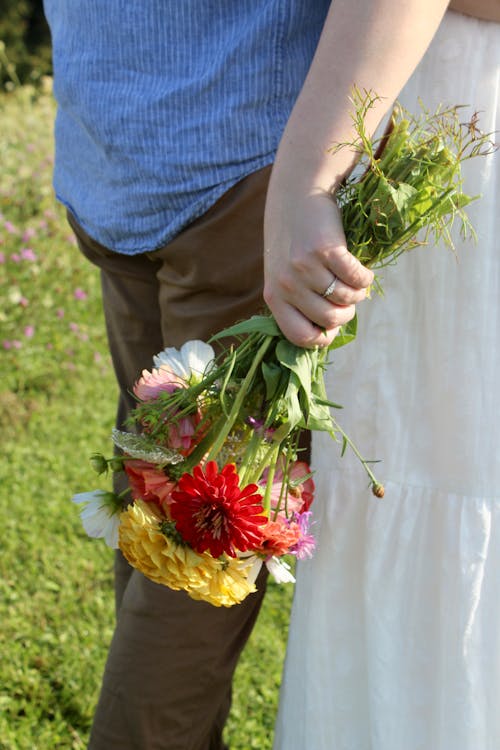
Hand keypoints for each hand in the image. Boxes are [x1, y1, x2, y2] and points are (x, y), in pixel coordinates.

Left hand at [263, 185, 372, 347]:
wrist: (297, 195)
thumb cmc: (293, 240)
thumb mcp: (284, 273)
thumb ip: (298, 302)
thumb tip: (328, 331)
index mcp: (274, 296)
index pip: (299, 336)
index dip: (322, 337)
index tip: (333, 326)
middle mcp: (287, 285)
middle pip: (329, 319)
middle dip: (346, 313)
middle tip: (349, 300)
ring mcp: (305, 268)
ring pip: (345, 299)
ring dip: (358, 294)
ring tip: (356, 282)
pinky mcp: (325, 250)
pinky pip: (356, 278)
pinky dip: (365, 278)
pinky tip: (364, 272)